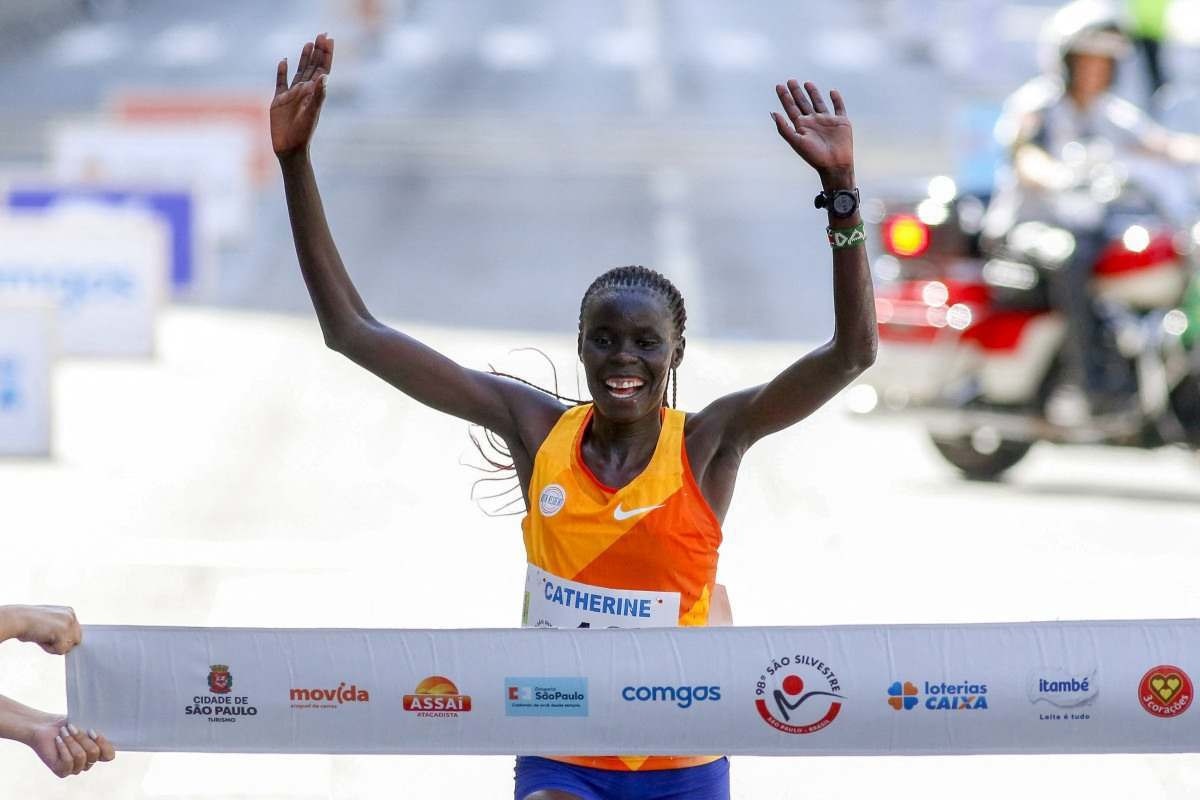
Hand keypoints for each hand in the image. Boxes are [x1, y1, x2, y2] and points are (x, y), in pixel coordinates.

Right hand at [7, 605, 80, 654]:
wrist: (16, 620)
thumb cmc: (28, 623)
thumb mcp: (49, 622)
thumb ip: (61, 629)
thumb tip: (69, 644)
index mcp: (69, 612)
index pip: (76, 632)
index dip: (64, 639)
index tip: (51, 637)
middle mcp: (71, 616)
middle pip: (76, 640)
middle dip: (62, 644)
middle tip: (46, 638)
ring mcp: (68, 623)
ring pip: (68, 647)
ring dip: (54, 647)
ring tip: (42, 637)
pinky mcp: (63, 631)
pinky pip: (61, 650)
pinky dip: (49, 649)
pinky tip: (41, 639)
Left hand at [28, 715, 115, 777]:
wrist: (43, 727)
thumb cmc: (65, 724)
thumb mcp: (84, 724)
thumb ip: (97, 729)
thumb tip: (107, 724)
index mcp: (97, 752)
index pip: (109, 756)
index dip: (104, 745)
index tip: (92, 731)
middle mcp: (88, 763)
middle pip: (94, 753)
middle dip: (82, 738)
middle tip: (71, 727)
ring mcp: (76, 769)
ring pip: (81, 756)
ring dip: (71, 741)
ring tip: (63, 732)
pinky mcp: (62, 772)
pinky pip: (68, 761)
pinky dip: (63, 748)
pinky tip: (57, 740)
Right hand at [271, 33, 334, 158]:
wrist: (289, 149)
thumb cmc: (302, 134)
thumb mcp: (311, 114)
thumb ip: (318, 96)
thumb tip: (325, 77)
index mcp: (315, 94)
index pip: (322, 70)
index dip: (326, 55)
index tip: (328, 39)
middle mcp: (305, 92)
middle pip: (312, 67)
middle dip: (317, 52)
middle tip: (322, 35)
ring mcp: (292, 95)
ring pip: (299, 72)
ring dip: (303, 58)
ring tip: (308, 44)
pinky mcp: (279, 101)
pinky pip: (281, 82)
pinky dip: (282, 71)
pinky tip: (284, 61)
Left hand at [772, 80, 854, 187]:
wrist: (834, 165)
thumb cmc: (814, 156)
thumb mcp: (796, 141)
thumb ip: (784, 128)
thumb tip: (773, 113)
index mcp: (802, 126)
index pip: (791, 108)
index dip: (784, 97)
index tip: (779, 86)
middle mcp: (813, 122)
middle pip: (802, 103)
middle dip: (796, 92)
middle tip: (790, 80)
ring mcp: (827, 121)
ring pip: (818, 103)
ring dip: (813, 93)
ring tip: (807, 83)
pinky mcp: (841, 122)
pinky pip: (839, 107)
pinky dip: (837, 99)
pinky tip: (832, 91)